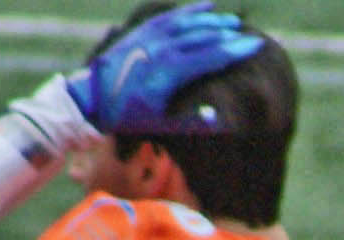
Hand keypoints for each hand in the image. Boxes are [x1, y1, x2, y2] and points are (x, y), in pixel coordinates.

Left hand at [70, 3, 264, 131]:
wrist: (89, 100)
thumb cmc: (127, 117)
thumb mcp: (159, 124)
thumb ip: (190, 122)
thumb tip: (221, 120)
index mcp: (167, 72)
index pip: (208, 57)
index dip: (233, 52)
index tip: (254, 47)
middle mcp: (159, 49)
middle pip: (200, 37)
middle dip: (226, 36)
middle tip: (248, 37)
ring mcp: (148, 37)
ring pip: (186, 23)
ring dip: (210, 21)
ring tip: (230, 21)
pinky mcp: (140, 32)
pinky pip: (169, 16)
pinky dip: (188, 11)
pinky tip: (204, 6)